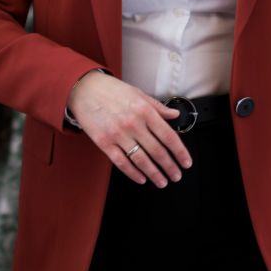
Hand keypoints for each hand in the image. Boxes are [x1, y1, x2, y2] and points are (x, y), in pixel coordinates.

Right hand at [66, 71, 189, 186]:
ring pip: (141, 160)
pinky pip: (122, 162)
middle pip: (157, 151)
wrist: (84, 89)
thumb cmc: (111, 90)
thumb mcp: (138, 93)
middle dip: (169, 167)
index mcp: (144, 110)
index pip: (168, 136)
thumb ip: (158, 107)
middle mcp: (133, 123)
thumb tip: (175, 114)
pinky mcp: (104, 142)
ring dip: (154, 174)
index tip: (186, 162)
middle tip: (176, 176)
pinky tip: (141, 178)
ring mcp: (118, 134)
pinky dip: (133, 173)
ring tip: (162, 181)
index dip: (180, 152)